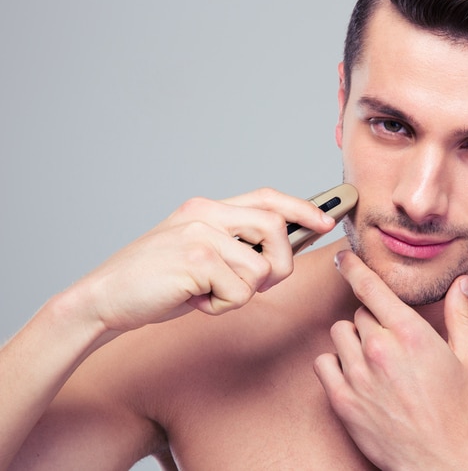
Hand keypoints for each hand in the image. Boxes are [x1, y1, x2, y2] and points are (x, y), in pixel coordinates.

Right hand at [70, 188, 334, 332]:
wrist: (105, 298)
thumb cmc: (157, 282)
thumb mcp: (199, 253)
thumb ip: (235, 246)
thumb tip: (282, 252)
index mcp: (207, 207)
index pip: (266, 197)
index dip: (302, 207)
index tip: (326, 220)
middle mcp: (206, 213)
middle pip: (276, 227)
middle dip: (279, 264)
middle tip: (253, 285)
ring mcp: (201, 233)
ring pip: (261, 267)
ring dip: (242, 293)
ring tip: (209, 294)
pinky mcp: (196, 259)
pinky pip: (241, 291)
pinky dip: (223, 306)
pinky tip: (195, 301)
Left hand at [314, 250, 467, 468]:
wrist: (438, 459)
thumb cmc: (457, 410)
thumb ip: (461, 315)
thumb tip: (463, 282)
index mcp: (410, 333)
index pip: (370, 287)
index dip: (353, 267)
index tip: (341, 257)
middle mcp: (380, 349)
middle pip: (359, 313)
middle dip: (373, 322)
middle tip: (392, 345)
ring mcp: (359, 374)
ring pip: (340, 334)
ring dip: (354, 341)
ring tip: (375, 360)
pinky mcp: (343, 399)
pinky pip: (323, 362)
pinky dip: (335, 364)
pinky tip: (355, 375)